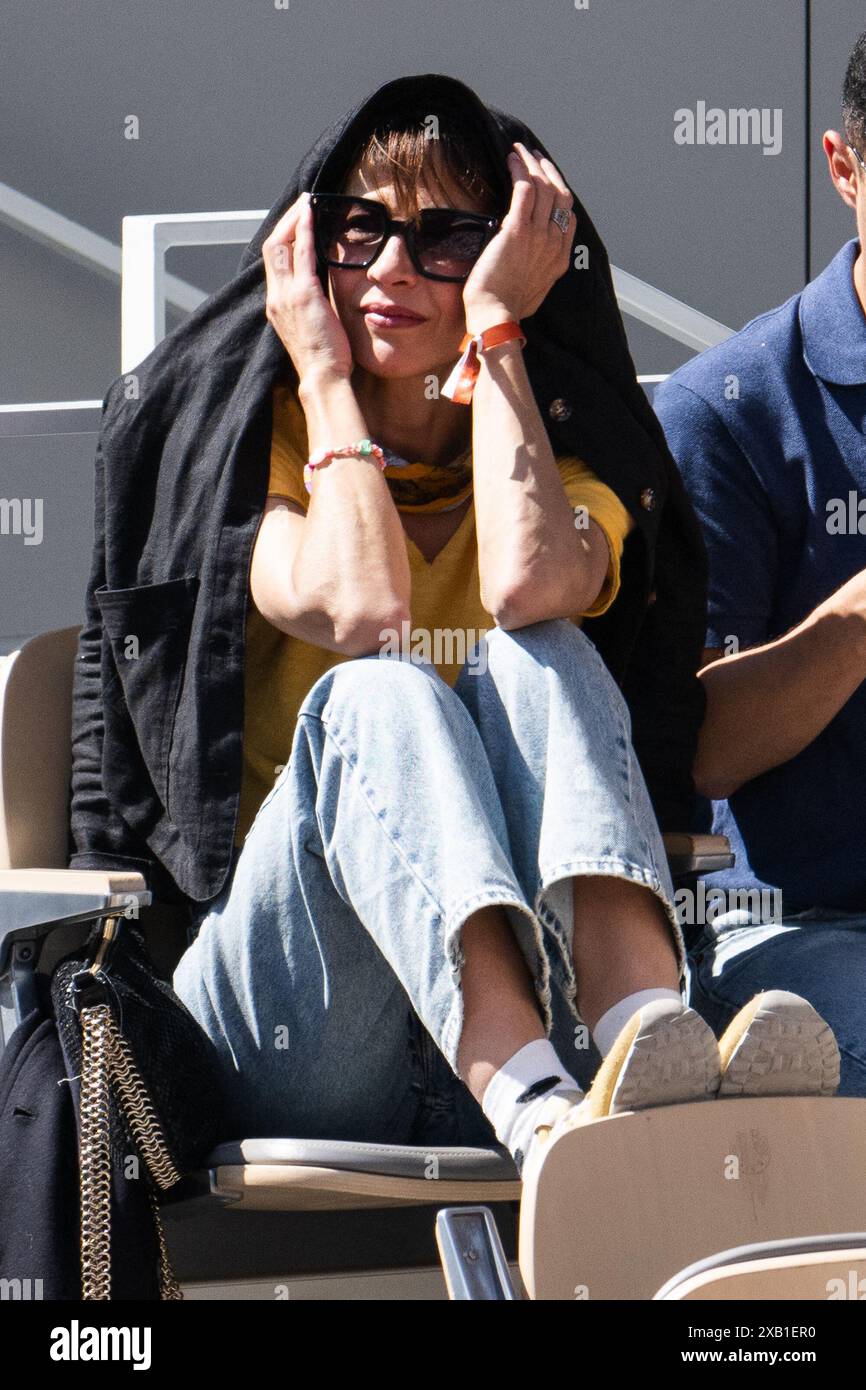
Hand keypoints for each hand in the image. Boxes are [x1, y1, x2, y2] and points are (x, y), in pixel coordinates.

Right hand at [262, 192, 353, 385]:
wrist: (322, 378)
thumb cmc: (323, 360)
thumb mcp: (311, 327)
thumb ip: (310, 305)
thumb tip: (321, 291)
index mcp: (277, 306)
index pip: (273, 262)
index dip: (282, 238)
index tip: (295, 223)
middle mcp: (276, 298)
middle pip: (271, 247)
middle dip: (285, 222)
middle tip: (300, 204)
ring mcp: (286, 296)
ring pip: (280, 245)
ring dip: (293, 220)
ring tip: (306, 203)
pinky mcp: (303, 295)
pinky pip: (301, 254)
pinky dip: (305, 231)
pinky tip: (312, 215)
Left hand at [462, 142, 574, 328]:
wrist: (496, 317)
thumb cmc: (505, 309)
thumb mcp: (531, 291)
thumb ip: (535, 271)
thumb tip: (526, 261)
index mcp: (559, 259)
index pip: (567, 217)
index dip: (559, 193)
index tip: (547, 180)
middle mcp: (554, 244)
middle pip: (559, 195)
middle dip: (548, 170)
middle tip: (535, 156)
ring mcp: (538, 236)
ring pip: (543, 187)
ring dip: (532, 163)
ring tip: (520, 150)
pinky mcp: (517, 230)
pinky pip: (524, 189)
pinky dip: (520, 169)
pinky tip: (511, 158)